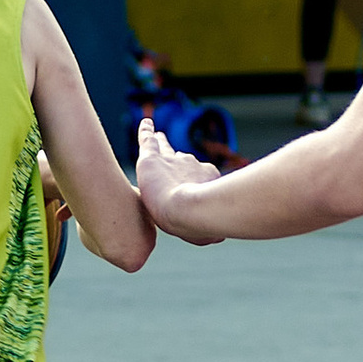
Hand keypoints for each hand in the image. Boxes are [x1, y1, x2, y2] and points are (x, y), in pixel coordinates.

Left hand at [136, 117, 228, 242]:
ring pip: (165, 149)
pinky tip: (145, 124)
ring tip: (157, 137)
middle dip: (178, 159)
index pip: (195, 176)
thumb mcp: (205, 230)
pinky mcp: (150, 160)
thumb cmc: (197, 223)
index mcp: (202, 181)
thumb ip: (208, 232)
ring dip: (161, 143)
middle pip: (182, 159)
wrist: (186, 209)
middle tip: (173, 155)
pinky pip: (147, 140)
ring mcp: (171, 161)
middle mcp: (191, 166)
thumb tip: (217, 238)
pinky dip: (146, 131)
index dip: (191, 180)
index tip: (189, 184)